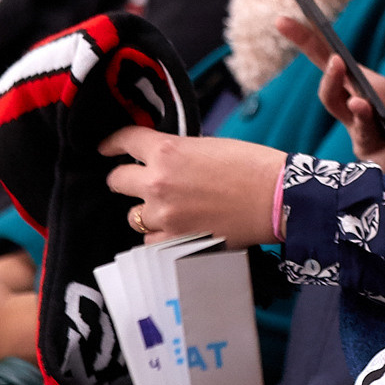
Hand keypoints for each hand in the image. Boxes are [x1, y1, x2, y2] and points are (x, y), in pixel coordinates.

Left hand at [100, 128, 286, 246]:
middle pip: (116, 181)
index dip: (112, 143)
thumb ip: (178, 152)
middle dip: (124, 179)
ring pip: (132, 215)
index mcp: (167, 151)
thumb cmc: (253, 166)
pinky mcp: (174, 243)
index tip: (107, 148)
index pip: (124, 141)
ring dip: (146, 210)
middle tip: (136, 181)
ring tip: (168, 209)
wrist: (278, 198)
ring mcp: (164, 216)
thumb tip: (161, 158)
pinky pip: (149, 241)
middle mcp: (157, 183)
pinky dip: (159, 235)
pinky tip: (177, 228)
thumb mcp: (210, 145)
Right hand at [280, 16, 384, 186]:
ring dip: (359, 115)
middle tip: (337, 64)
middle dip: (330, 81)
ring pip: (355, 128)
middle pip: (331, 98)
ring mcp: (374, 143)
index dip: (306, 42)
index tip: (282, 21)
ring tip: (364, 103)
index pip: (330, 63)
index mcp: (368, 88)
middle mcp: (363, 116)